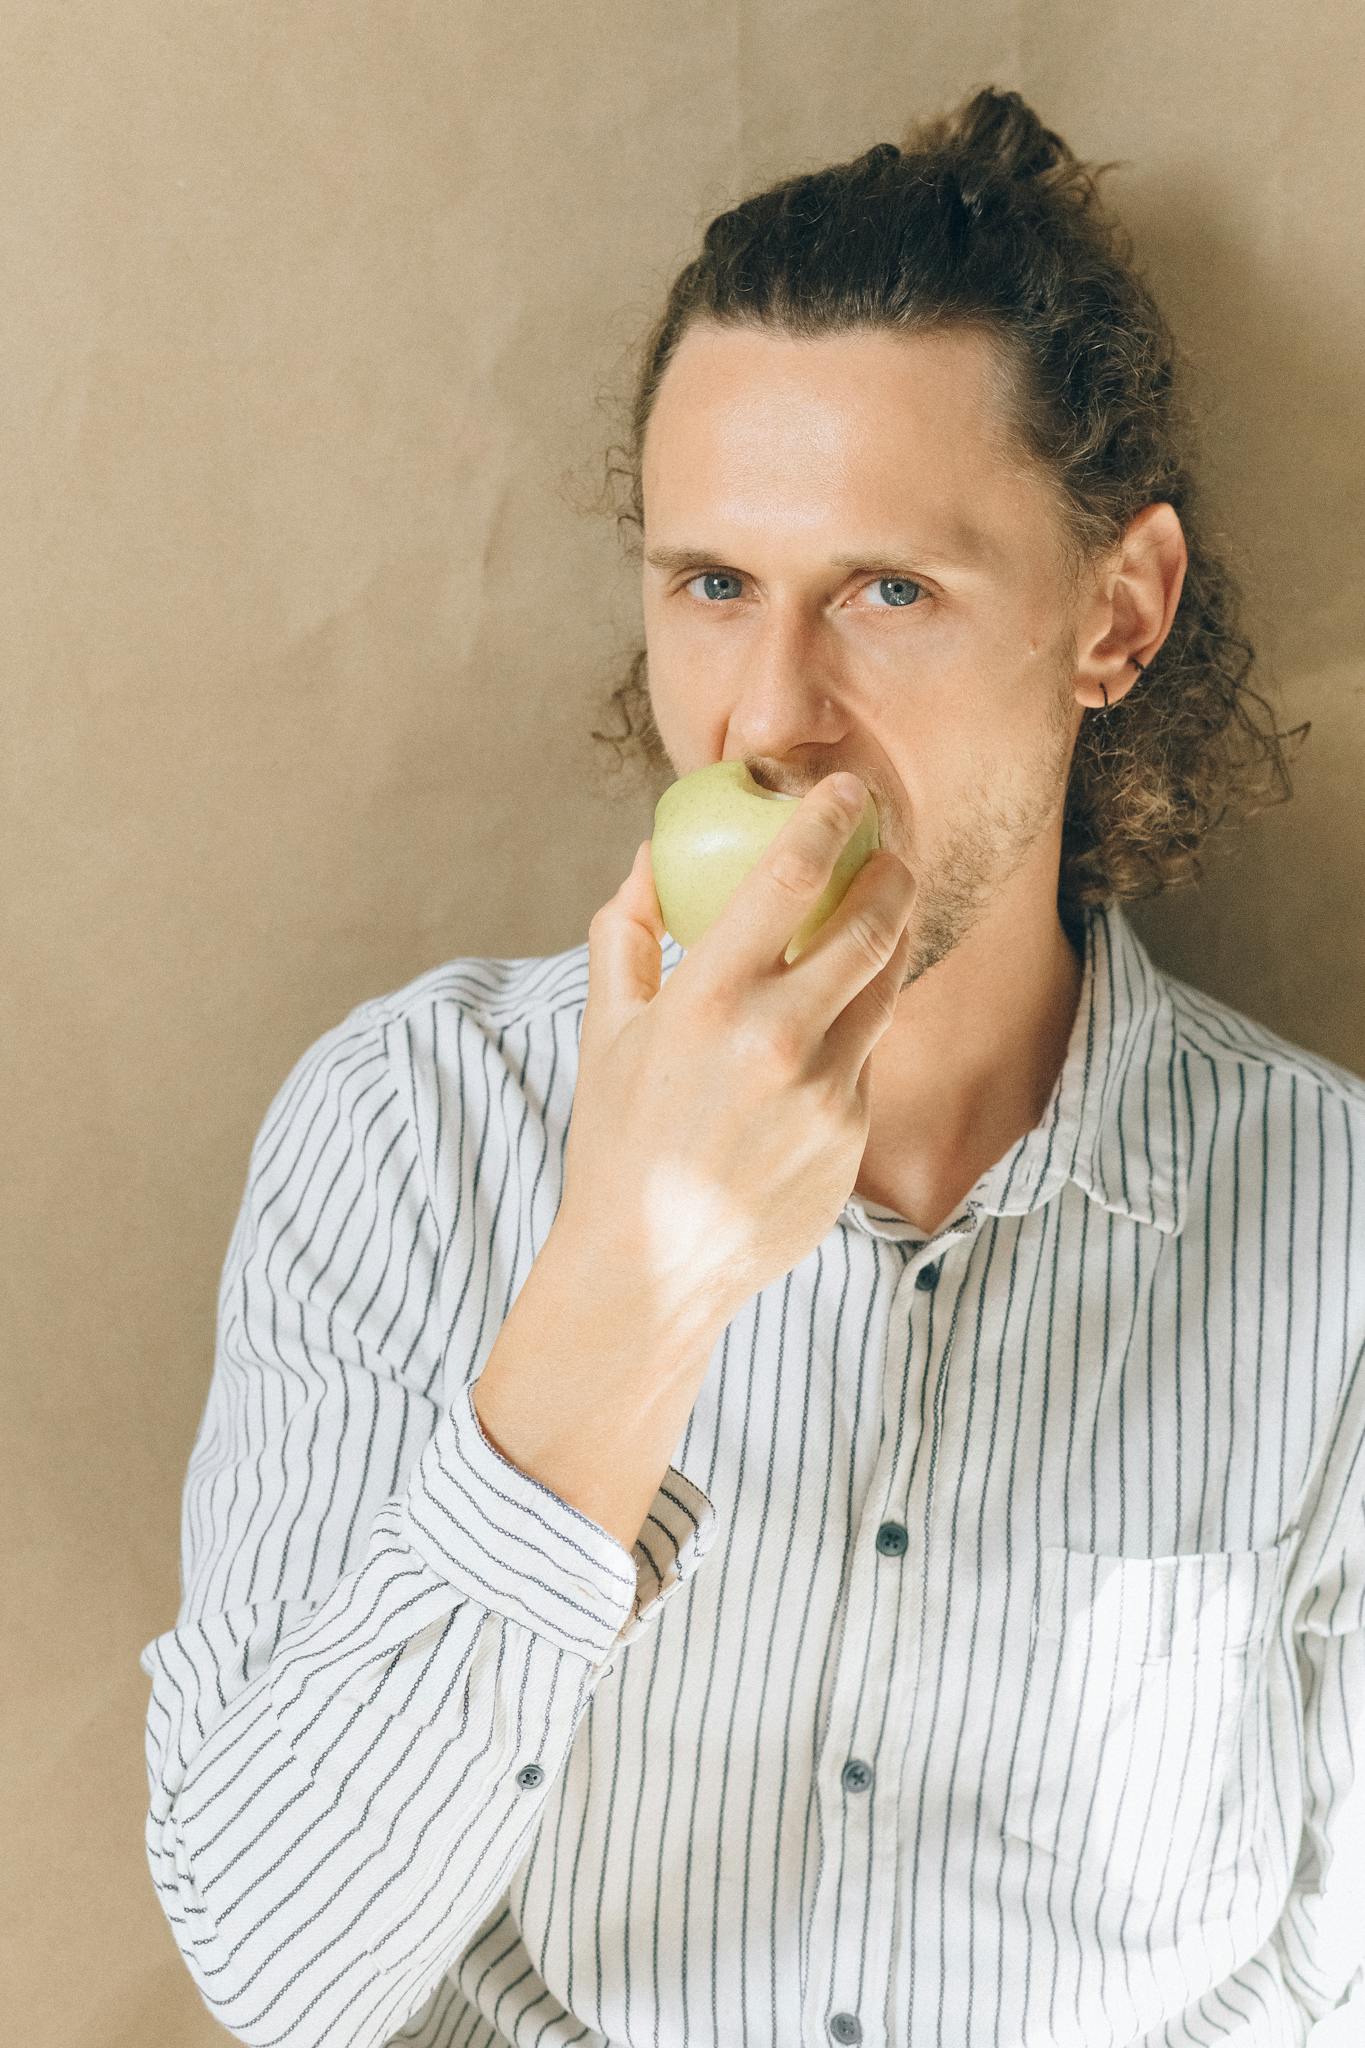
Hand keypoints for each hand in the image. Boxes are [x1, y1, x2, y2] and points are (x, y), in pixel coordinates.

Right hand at [556, 773, 915, 1333]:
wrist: (652, 1265)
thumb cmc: (619, 1138)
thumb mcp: (607, 1032)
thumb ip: (626, 934)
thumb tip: (651, 856)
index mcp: (705, 1001)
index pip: (787, 880)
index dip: (826, 819)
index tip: (845, 787)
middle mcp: (774, 1040)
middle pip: (869, 925)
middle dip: (890, 871)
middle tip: (892, 845)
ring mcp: (822, 1092)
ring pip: (883, 987)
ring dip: (893, 935)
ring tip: (888, 906)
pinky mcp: (850, 1134)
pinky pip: (867, 1055)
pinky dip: (859, 1021)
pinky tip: (841, 1011)